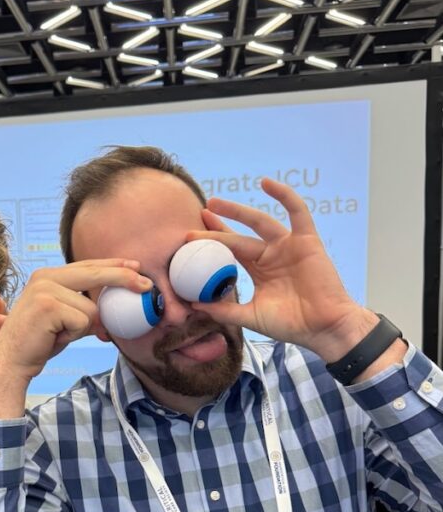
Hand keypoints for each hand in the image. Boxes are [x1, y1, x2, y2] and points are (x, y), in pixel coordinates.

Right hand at [0, 260, 149, 386]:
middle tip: (146, 285)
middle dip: (123, 279)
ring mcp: (45, 289)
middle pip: (95, 274)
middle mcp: (45, 277)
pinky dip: (74, 334)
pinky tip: (54, 337)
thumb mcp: (64, 321)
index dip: (113, 266)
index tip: (135, 268)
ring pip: (91, 307)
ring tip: (58, 334)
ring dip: (82, 327)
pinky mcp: (48, 305)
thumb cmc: (38, 343)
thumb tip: (110, 315)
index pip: (87, 266)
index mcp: (47, 276)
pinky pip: (83, 321)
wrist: (11, 361)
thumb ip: (84, 311)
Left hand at [185, 178, 378, 358]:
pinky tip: (266, 183)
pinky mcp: (307, 240)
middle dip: (218, 225)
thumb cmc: (291, 324)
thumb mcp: (251, 317)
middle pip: (239, 236)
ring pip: (260, 221)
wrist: (323, 328)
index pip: (230, 251)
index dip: (212, 242)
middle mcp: (271, 255)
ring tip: (214, 202)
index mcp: (259, 270)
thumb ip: (224, 311)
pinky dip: (284, 195)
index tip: (188, 238)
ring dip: (237, 210)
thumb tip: (193, 306)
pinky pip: (297, 211)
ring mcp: (288, 246)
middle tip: (197, 214)